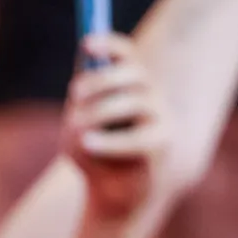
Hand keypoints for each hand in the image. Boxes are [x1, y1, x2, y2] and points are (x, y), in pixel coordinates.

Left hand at [63, 33, 167, 223]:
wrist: (109, 193)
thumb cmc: (92, 153)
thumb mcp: (76, 125)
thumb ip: (80, 102)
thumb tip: (82, 79)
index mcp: (129, 85)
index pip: (126, 54)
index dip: (109, 45)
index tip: (86, 44)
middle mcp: (150, 96)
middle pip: (134, 73)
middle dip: (101, 79)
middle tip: (75, 92)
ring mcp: (160, 119)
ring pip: (134, 102)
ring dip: (100, 113)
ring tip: (79, 130)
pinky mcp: (162, 145)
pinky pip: (137, 138)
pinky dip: (109, 141)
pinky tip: (88, 144)